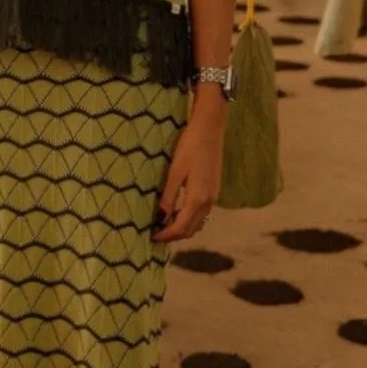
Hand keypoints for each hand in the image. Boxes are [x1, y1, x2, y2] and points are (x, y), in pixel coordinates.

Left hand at [152, 118, 222, 243]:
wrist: (209, 130)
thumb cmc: (189, 147)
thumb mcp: (175, 172)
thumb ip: (168, 196)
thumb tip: (160, 218)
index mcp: (198, 199)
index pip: (181, 227)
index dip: (166, 235)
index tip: (152, 236)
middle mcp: (208, 202)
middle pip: (191, 229)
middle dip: (174, 235)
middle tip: (156, 233)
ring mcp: (213, 197)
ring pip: (198, 223)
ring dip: (183, 228)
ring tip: (165, 225)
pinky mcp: (214, 190)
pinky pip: (202, 214)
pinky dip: (190, 219)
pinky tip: (178, 211)